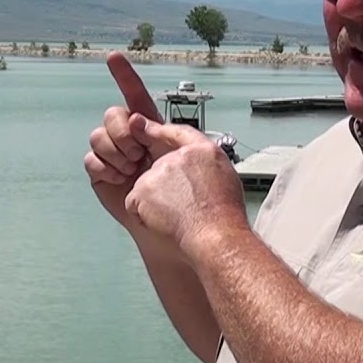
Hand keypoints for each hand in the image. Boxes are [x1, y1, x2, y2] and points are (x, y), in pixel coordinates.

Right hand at [84, 52, 171, 232]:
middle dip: (122, 131)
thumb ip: (168, 131)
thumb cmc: (189, 193)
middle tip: (139, 154)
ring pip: (97, 136)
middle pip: (112, 114)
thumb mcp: (192, 154)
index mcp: (149, 128)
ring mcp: (114, 156)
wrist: (175, 223)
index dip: (125, 76)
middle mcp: (128, 138)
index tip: (113, 56)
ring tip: (132, 170)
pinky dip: (106, 168)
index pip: (135, 96)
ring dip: (115, 152)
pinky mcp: (102, 175)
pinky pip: (91, 159)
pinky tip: (122, 180)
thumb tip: (137, 120)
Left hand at [124, 114, 249, 259]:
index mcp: (202, 150)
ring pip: (147, 186)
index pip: (177, 134)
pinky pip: (135, 203)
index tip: (145, 128)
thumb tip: (195, 163)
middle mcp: (178, 157)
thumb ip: (206, 162)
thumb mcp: (226, 175)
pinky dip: (143, 214)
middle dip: (166, 186)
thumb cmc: (224, 214)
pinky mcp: (143, 190)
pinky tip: (163, 221)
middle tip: (183, 206)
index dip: (160, 132)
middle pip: (161, 166)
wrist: (215, 235)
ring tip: (177, 216)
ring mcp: (158, 172)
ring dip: (155, 201)